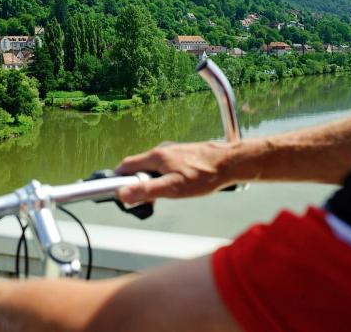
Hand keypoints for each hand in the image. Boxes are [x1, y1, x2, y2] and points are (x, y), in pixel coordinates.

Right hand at [116, 141, 237, 203]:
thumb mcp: (173, 188)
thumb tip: (123, 193)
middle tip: (150, 199)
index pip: (126, 165)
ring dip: (153, 181)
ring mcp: (173, 151)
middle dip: (139, 183)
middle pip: (139, 167)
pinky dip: (165, 177)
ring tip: (168, 193)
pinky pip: (166, 166)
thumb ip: (147, 190)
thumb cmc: (205, 175)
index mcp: (156, 156)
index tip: (121, 192)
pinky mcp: (183, 155)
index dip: (120, 179)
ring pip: (154, 167)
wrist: (230, 162)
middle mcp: (162, 151)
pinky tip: (180, 185)